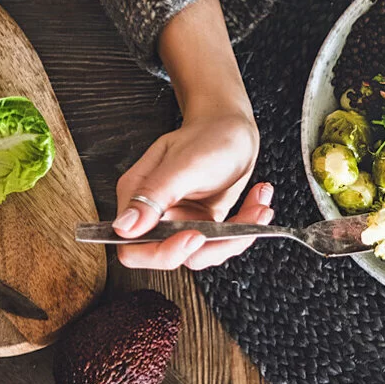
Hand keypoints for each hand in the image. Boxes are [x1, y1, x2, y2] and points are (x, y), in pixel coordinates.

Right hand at [113, 114, 273, 269]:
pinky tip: (259, 201)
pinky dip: (246, 228)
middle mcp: (158, 214)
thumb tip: (125, 227)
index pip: (133, 247)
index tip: (194, 237)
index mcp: (138, 197)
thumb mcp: (183, 165)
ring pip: (203, 254)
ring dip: (237, 238)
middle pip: (171, 256)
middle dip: (212, 246)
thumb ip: (154, 196)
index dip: (160, 253)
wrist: (232, 127)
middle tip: (236, 229)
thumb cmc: (208, 135)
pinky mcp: (205, 223)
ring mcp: (182, 220)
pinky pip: (222, 242)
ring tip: (259, 208)